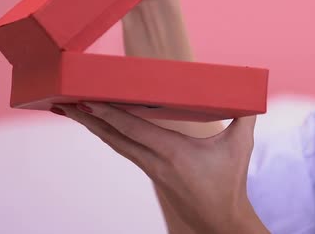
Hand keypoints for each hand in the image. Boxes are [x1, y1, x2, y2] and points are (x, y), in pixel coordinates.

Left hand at [55, 103, 267, 232]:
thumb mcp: (240, 147)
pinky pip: (125, 149)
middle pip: (113, 136)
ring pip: (115, 144)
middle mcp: (155, 161)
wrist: (220, 220)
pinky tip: (103, 126)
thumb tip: (250, 94)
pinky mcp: (153, 172)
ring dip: (94, 127)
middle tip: (64, 102)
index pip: (132, 129)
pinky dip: (110, 135)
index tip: (86, 100)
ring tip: (73, 112)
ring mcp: (151, 168)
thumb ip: (244, 118)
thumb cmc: (230, 183)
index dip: (108, 114)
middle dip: (88, 119)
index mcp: (172, 153)